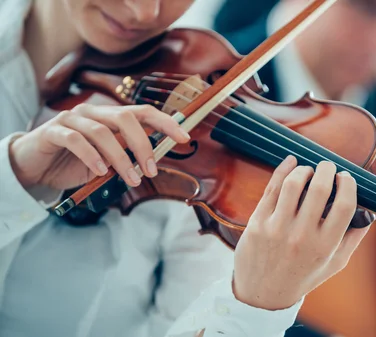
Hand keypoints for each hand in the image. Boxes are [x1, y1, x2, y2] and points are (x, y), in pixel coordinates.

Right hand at [8, 103, 189, 189]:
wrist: (34, 167)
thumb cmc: (74, 163)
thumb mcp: (107, 160)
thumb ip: (128, 155)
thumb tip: (155, 161)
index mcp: (110, 116)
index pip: (143, 112)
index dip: (166, 122)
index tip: (184, 138)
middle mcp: (93, 112)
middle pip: (125, 117)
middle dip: (143, 144)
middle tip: (152, 170)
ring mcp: (71, 119)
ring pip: (102, 132)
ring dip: (121, 158)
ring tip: (130, 179)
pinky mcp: (52, 131)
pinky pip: (75, 140)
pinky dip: (92, 156)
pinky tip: (100, 172)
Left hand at [232, 156, 368, 309]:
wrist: (263, 293)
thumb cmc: (303, 275)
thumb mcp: (335, 262)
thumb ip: (354, 236)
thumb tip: (371, 210)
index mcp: (326, 246)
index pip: (346, 204)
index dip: (348, 184)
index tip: (346, 178)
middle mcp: (302, 236)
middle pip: (320, 188)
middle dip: (327, 169)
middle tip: (327, 167)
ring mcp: (278, 229)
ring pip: (294, 183)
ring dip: (304, 169)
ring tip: (308, 170)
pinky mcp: (258, 222)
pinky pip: (272, 188)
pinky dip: (283, 169)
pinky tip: (290, 163)